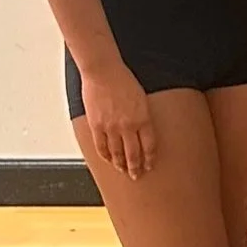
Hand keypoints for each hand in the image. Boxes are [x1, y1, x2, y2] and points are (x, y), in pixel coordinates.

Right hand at [78, 62, 156, 180]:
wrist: (104, 71)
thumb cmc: (124, 80)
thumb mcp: (142, 98)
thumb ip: (143, 116)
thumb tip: (143, 130)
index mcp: (143, 118)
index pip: (149, 145)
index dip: (149, 158)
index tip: (150, 165)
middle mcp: (128, 125)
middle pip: (134, 154)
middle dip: (136, 167)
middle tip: (137, 175)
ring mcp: (111, 127)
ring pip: (117, 153)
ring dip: (120, 164)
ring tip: (123, 170)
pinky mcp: (96, 125)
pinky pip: (101, 146)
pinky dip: (105, 155)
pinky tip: (108, 160)